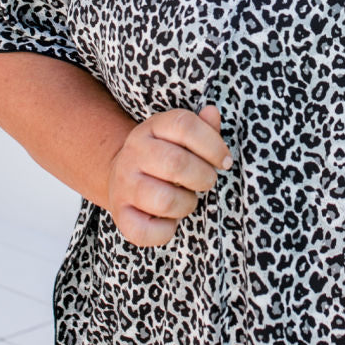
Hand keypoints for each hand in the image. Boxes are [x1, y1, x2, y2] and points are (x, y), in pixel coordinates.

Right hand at [105, 105, 231, 245]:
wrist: (123, 177)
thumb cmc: (165, 157)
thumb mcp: (181, 137)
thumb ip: (202, 127)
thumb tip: (212, 112)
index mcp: (152, 127)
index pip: (184, 125)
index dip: (212, 144)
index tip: (225, 161)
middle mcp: (134, 152)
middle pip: (176, 163)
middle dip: (203, 177)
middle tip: (207, 181)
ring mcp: (123, 183)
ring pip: (164, 199)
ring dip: (187, 204)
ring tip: (188, 200)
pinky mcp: (120, 214)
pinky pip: (145, 231)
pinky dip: (166, 231)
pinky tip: (169, 220)